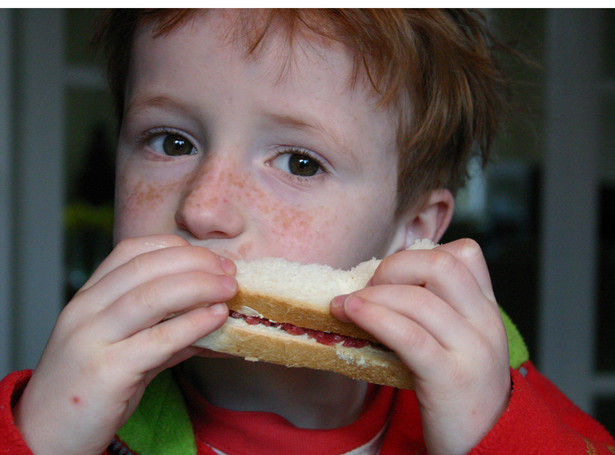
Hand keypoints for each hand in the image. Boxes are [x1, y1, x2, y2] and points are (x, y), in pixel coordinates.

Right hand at [14, 235, 235, 454]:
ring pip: (152, 297)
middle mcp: (85, 311)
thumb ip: (166, 330)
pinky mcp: (105, 372)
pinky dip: (192, 324)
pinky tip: (216, 319)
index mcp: (88, 298)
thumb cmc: (89, 389)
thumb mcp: (125, 349)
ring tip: (229, 290)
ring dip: (200, 287)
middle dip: (196, 263)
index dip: (176, 248)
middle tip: (229, 272)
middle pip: (147, 268)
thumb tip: (214, 317)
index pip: (132, 251)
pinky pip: (157, 340)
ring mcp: (92, 340)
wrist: (45, 437)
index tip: (209, 257)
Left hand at [331, 239, 510, 454]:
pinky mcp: (450, 378)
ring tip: (346, 305)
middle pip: (440, 265)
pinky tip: (351, 314)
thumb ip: (437, 310)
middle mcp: (484, 322)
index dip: (421, 254)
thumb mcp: (460, 341)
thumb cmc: (460, 389)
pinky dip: (374, 317)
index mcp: (486, 308)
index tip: (393, 276)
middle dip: (395, 267)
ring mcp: (472, 350)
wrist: (486, 444)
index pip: (465, 253)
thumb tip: (379, 285)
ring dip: (372, 296)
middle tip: (370, 287)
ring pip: (418, 300)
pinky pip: (409, 336)